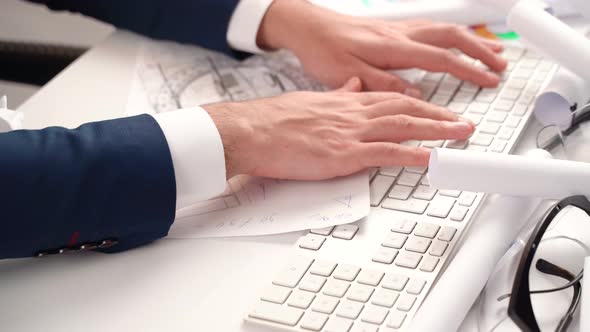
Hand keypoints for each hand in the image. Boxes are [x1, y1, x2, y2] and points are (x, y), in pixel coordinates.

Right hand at [203, 78, 474, 179]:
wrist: (252, 131)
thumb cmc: (275, 120)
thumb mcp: (311, 102)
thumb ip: (337, 96)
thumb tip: (352, 88)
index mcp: (345, 102)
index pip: (392, 98)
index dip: (420, 103)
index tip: (438, 109)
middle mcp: (353, 114)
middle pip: (405, 110)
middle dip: (439, 116)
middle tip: (463, 122)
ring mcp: (350, 133)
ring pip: (402, 127)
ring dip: (436, 131)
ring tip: (459, 135)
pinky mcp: (342, 155)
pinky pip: (385, 153)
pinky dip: (411, 155)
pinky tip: (430, 158)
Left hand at [257, 0, 507, 95]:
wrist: (308, 27)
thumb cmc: (324, 50)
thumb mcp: (348, 73)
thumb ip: (383, 84)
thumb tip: (415, 95)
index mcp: (393, 48)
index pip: (441, 58)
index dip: (469, 70)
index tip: (489, 81)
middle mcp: (400, 34)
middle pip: (451, 36)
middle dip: (480, 51)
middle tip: (501, 64)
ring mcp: (398, 29)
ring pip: (444, 29)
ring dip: (470, 41)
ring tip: (490, 52)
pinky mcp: (392, 29)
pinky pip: (431, 28)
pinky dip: (451, 37)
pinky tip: (455, 43)